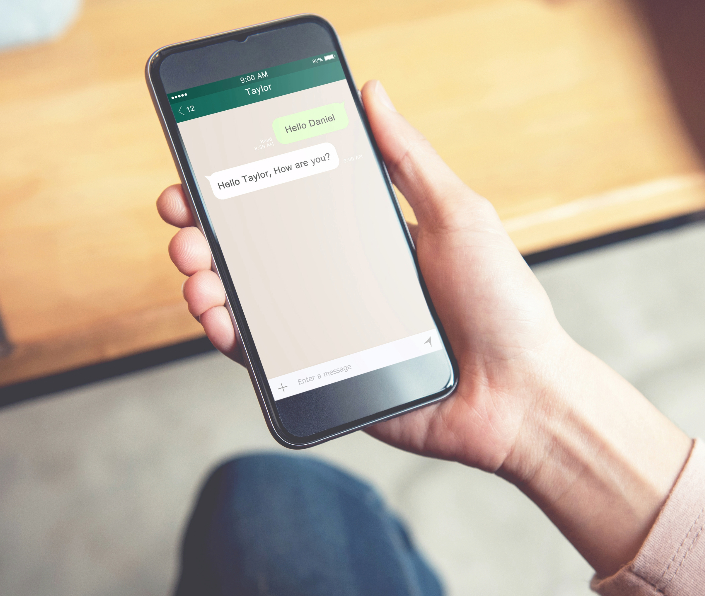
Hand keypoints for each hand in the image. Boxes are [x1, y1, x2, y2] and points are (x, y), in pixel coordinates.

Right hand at [156, 79, 573, 473]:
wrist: (521, 395)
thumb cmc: (503, 305)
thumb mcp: (458, 215)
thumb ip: (409, 159)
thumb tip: (372, 92)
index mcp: (367, 239)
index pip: (289, 203)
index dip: (239, 186)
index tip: (202, 168)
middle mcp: (340, 282)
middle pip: (255, 251)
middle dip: (206, 232)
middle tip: (184, 219)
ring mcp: (328, 331)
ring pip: (249, 302)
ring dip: (208, 281)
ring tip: (197, 271)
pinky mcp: (326, 377)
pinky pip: (266, 358)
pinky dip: (232, 337)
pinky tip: (219, 318)